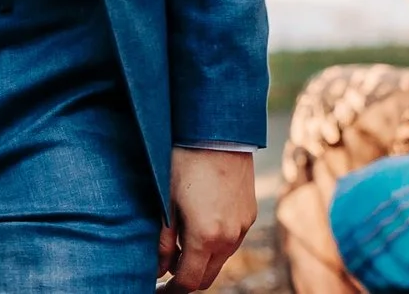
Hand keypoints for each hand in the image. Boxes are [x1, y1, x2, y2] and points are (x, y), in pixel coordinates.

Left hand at [159, 147, 257, 290]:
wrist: (218, 130)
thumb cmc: (184, 162)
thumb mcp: (166, 201)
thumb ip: (163, 241)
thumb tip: (159, 269)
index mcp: (206, 236)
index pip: (190, 282)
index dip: (172, 290)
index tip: (158, 289)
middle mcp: (230, 237)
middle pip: (207, 276)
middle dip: (187, 277)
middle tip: (166, 267)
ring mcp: (243, 226)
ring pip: (220, 259)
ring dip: (201, 259)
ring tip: (180, 241)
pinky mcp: (250, 214)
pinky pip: (231, 240)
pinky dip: (215, 243)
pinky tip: (200, 223)